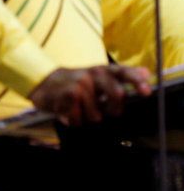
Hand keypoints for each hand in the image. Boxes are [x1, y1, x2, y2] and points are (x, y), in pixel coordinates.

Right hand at [29, 65, 151, 125]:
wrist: (44, 82)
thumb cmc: (75, 83)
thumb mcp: (98, 77)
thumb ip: (121, 77)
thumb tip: (147, 73)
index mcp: (102, 70)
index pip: (123, 72)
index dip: (137, 81)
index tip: (146, 92)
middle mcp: (92, 74)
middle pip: (117, 93)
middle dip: (114, 109)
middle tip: (108, 111)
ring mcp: (80, 84)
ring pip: (96, 115)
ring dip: (88, 117)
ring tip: (79, 109)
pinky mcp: (68, 94)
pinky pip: (79, 119)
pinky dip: (74, 120)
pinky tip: (68, 111)